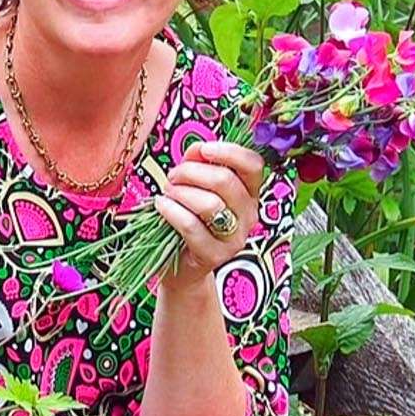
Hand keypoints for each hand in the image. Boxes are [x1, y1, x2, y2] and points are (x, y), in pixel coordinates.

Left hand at [154, 138, 264, 282]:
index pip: (253, 165)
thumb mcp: (195, 186)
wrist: (181, 266)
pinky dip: (171, 210)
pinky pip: (192, 226)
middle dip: (192, 172)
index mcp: (249, 193)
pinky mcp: (215, 255)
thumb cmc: (189, 220)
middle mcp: (248, 215)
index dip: (229, 152)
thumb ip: (199, 164)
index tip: (203, 149)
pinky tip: (161, 206)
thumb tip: (197, 149)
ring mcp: (234, 238)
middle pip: (226, 181)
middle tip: (172, 177)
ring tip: (167, 194)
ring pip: (210, 203)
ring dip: (181, 192)